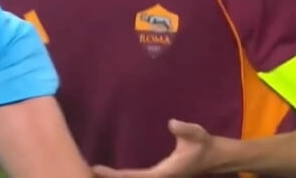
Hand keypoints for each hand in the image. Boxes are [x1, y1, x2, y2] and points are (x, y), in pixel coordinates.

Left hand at [92, 120, 217, 177]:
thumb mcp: (197, 134)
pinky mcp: (155, 177)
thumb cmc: (203, 144)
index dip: (115, 176)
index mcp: (163, 174)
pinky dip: (120, 177)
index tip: (95, 169)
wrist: (213, 157)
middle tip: (81, 169)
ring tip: (88, 171)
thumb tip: (172, 123)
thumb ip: (185, 130)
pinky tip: (106, 172)